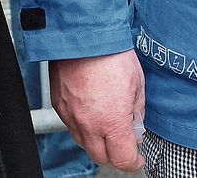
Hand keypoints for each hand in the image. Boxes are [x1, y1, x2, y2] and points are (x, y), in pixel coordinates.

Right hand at [51, 50, 145, 171]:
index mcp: (112, 121)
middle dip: (114, 153)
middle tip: (123, 139)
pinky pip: (71, 125)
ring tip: (106, 120)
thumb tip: (136, 128)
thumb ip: (136, 112)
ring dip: (97, 139)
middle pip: (101, 157)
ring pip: (84, 143)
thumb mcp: (137, 84)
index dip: (134, 162)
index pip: (123, 159)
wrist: (83, 34)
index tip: (137, 158)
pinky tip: (91, 109)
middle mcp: (89, 124)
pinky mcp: (59, 106)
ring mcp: (71, 116)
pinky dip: (82, 124)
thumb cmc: (112, 54)